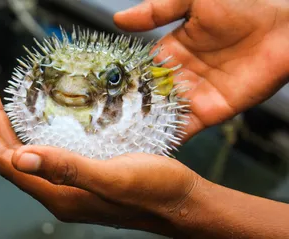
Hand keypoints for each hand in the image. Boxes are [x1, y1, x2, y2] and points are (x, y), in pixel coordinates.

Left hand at [0, 79, 200, 236]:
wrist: (181, 202)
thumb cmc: (154, 190)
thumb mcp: (113, 177)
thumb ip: (68, 169)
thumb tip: (19, 159)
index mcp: (60, 194)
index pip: (9, 166)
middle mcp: (60, 192)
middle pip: (14, 159)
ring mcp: (71, 186)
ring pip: (29, 157)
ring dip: (9, 130)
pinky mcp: (84, 177)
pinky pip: (47, 156)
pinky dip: (32, 136)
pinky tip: (33, 124)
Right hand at [114, 0, 288, 140]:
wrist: (285, 26)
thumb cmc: (243, 3)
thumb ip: (156, 10)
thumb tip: (119, 20)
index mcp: (171, 50)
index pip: (140, 70)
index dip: (121, 81)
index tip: (98, 93)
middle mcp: (180, 75)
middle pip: (147, 97)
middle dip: (127, 110)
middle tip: (101, 125)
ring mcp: (194, 95)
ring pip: (162, 115)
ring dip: (143, 127)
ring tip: (117, 142)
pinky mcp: (212, 112)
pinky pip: (185, 128)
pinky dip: (168, 138)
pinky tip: (148, 147)